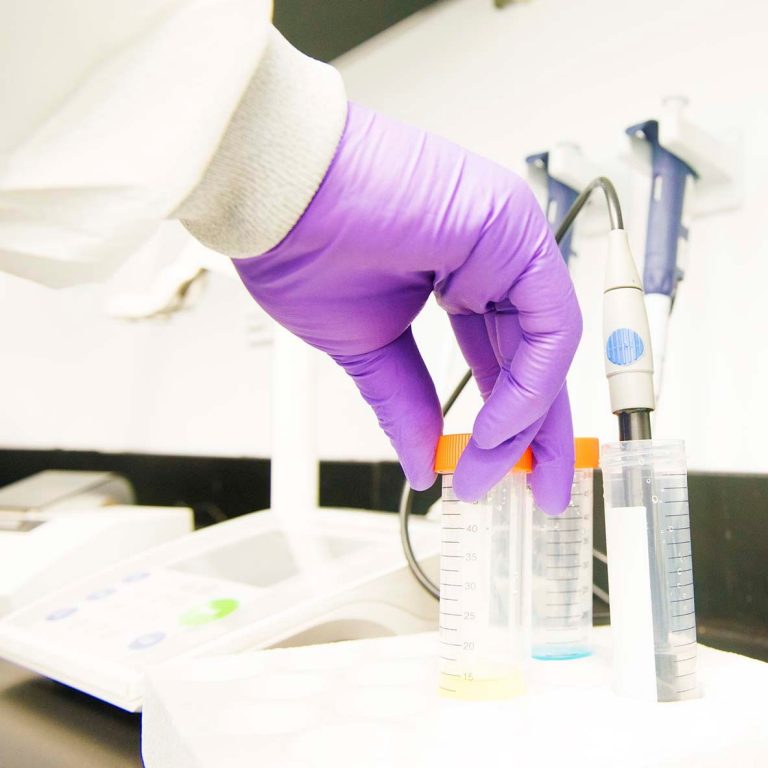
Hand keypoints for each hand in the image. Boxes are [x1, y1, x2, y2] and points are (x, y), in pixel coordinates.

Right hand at [233, 103, 581, 512]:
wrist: (275, 191)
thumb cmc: (304, 245)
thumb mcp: (366, 348)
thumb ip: (405, 403)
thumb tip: (424, 461)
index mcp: (458, 278)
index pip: (499, 361)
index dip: (504, 423)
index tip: (494, 472)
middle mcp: (490, 259)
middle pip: (533, 358)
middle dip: (537, 431)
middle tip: (541, 489)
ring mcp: (506, 240)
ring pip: (546, 346)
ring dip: (532, 417)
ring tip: (512, 474)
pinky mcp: (510, 229)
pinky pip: (547, 321)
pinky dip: (530, 383)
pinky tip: (500, 427)